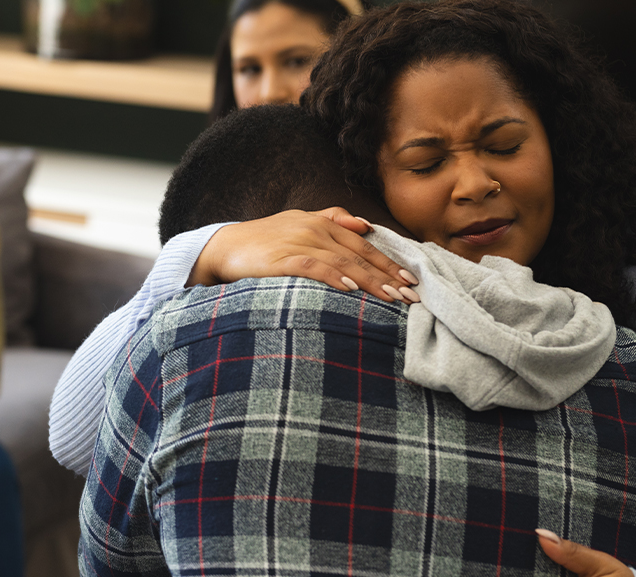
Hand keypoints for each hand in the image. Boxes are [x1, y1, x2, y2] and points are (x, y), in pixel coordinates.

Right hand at [189, 208, 420, 304]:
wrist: (223, 247)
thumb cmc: (263, 241)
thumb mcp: (298, 223)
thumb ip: (331, 219)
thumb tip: (364, 225)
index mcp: (322, 222)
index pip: (364, 244)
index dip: (389, 262)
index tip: (411, 280)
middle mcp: (314, 229)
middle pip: (359, 255)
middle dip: (388, 276)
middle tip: (412, 296)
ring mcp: (298, 242)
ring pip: (343, 263)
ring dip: (370, 282)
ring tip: (392, 298)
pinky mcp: (282, 258)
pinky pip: (314, 268)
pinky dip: (334, 278)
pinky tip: (351, 290)